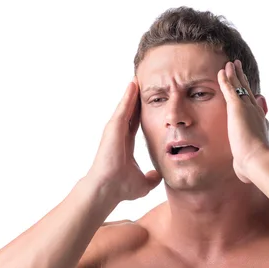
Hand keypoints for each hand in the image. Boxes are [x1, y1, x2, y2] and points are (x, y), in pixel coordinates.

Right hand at [88, 77, 161, 200]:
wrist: (108, 190)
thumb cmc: (121, 188)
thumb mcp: (143, 182)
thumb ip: (152, 177)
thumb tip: (160, 175)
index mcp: (125, 143)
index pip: (136, 122)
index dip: (142, 111)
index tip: (150, 101)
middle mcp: (119, 134)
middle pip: (130, 111)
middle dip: (136, 97)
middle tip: (144, 81)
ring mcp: (114, 130)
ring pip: (126, 107)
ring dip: (132, 92)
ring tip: (138, 77)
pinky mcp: (112, 128)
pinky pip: (123, 109)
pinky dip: (128, 97)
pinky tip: (133, 85)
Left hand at [218, 60, 268, 182]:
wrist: (257, 161)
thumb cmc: (253, 167)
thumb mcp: (248, 163)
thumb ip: (244, 164)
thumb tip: (243, 176)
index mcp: (259, 124)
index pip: (253, 107)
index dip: (250, 98)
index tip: (248, 92)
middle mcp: (256, 113)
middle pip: (248, 92)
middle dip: (242, 80)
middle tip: (239, 69)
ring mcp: (247, 109)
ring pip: (240, 87)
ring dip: (235, 74)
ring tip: (230, 64)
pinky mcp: (238, 108)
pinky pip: (231, 89)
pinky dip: (227, 78)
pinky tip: (222, 70)